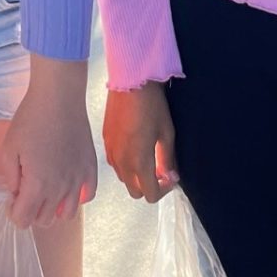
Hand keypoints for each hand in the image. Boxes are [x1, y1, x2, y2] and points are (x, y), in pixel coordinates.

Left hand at [2, 56, 97, 227]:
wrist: (59, 98)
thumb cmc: (30, 120)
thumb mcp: (9, 148)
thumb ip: (11, 178)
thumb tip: (16, 193)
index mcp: (38, 185)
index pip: (24, 220)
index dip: (14, 213)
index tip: (12, 199)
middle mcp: (60, 189)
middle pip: (44, 220)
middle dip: (31, 211)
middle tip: (25, 191)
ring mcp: (78, 180)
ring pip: (66, 215)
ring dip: (53, 208)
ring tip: (45, 190)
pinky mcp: (90, 169)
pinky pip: (87, 197)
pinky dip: (76, 197)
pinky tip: (66, 183)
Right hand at [103, 83, 177, 203]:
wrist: (130, 82)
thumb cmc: (152, 106)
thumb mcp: (166, 133)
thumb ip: (168, 159)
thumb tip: (170, 175)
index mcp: (138, 162)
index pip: (150, 194)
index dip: (164, 190)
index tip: (171, 176)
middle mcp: (121, 162)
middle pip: (135, 191)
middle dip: (150, 185)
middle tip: (161, 169)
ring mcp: (111, 152)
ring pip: (124, 178)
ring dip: (136, 175)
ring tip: (148, 158)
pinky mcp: (105, 141)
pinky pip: (115, 163)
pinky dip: (126, 164)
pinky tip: (135, 147)